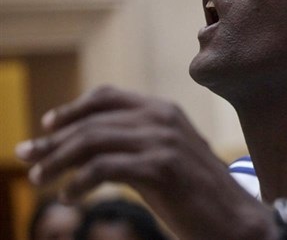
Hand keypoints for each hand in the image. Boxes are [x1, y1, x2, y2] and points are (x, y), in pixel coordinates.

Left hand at [15, 86, 277, 239]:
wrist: (233, 217)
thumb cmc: (194, 192)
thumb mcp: (160, 158)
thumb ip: (129, 145)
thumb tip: (76, 147)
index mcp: (164, 110)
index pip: (107, 96)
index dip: (72, 109)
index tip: (46, 126)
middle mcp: (163, 117)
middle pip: (93, 120)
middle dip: (53, 141)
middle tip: (27, 159)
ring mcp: (163, 140)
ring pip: (93, 140)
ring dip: (58, 161)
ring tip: (41, 181)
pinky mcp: (161, 167)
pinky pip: (104, 168)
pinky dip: (78, 183)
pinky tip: (68, 197)